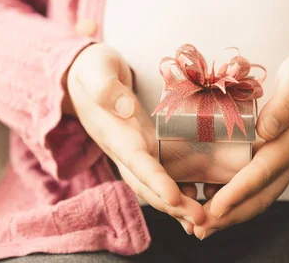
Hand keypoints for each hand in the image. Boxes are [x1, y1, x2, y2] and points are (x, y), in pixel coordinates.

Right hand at [65, 43, 205, 231]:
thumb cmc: (93, 68)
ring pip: (156, 183)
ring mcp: (135, 149)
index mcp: (114, 132)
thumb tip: (125, 108)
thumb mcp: (96, 70)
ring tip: (203, 219)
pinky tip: (199, 198)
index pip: (136, 161)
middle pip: (148, 183)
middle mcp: (125, 148)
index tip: (174, 197)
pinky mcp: (145, 144)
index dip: (155, 180)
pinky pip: (162, 171)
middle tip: (200, 220)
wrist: (86, 74)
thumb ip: (105, 88)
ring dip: (178, 203)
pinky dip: (178, 187)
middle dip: (172, 203)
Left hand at [195, 52, 288, 238]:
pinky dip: (243, 201)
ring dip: (235, 214)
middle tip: (199, 228)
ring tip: (205, 226)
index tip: (216, 206)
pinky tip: (221, 205)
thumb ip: (287, 103)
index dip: (239, 190)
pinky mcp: (288, 161)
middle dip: (231, 213)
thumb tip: (266, 130)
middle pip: (263, 194)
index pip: (265, 169)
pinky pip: (265, 187)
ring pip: (264, 196)